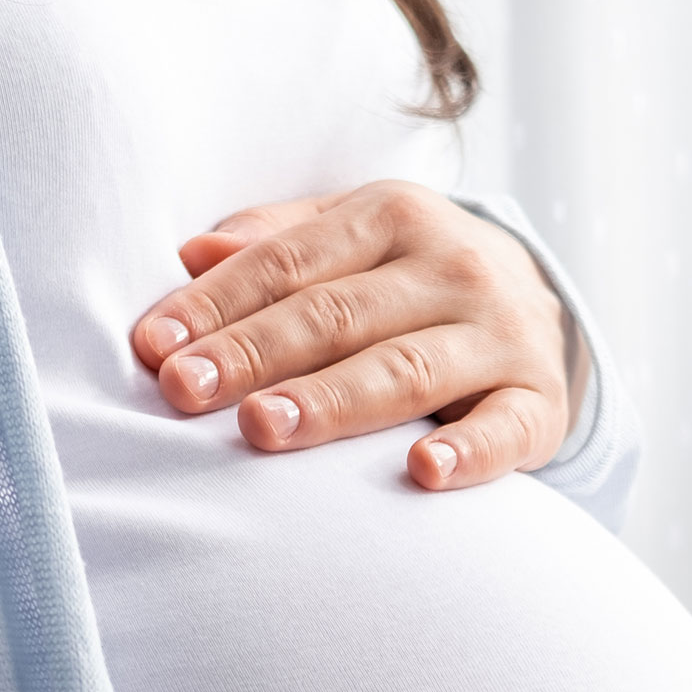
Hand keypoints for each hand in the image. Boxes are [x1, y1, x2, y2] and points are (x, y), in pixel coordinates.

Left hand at [131, 181, 584, 491]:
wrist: (537, 310)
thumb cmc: (405, 282)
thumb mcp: (348, 241)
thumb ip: (272, 244)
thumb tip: (189, 252)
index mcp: (390, 218)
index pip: (285, 264)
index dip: (216, 304)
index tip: (153, 347)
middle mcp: (451, 267)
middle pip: (335, 315)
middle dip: (254, 354)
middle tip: (185, 390)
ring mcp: (500, 336)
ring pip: (404, 370)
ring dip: (330, 403)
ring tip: (262, 429)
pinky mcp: (539, 403)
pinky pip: (505, 430)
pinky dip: (469, 453)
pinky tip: (423, 474)